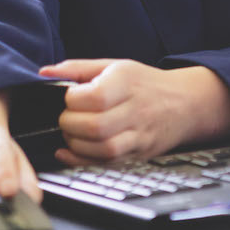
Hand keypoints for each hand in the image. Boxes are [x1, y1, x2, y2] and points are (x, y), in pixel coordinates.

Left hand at [40, 59, 229, 163]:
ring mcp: (140, 134)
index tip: (70, 98)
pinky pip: (108, 163)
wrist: (184, 103)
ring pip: (103, 148)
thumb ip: (77, 69)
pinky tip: (71, 151)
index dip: (72, 100)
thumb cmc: (144, 83)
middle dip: (70, 124)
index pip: (93, 97)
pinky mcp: (139, 154)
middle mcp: (136, 108)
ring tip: (73, 133)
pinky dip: (83, 161)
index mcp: (127, 81)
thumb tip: (44, 72)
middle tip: (67, 118)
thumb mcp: (114, 66)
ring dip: (76, 144)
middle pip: (96, 126)